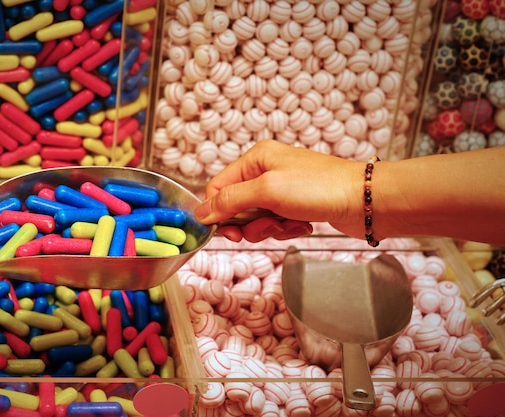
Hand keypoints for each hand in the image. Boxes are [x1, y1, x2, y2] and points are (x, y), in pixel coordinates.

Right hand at [194, 140, 365, 241]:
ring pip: (257, 219)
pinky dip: (287, 229)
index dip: (218, 211)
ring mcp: (284, 189)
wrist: (365, 202)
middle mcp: (267, 171)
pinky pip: (278, 224)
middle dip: (249, 223)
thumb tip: (201, 212)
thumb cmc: (318, 188)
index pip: (219, 187)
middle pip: (237, 206)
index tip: (225, 232)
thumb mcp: (267, 190)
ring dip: (270, 228)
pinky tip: (303, 224)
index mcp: (256, 158)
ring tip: (290, 224)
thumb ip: (230, 200)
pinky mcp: (298, 206)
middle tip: (264, 228)